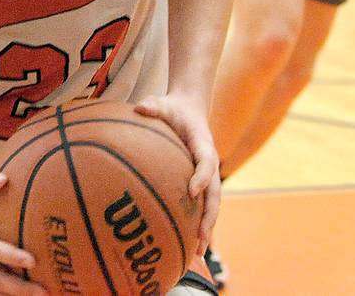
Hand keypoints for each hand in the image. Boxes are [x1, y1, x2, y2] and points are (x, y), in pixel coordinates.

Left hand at [134, 95, 219, 260]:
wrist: (190, 108)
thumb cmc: (172, 107)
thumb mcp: (162, 102)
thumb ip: (152, 105)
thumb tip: (139, 107)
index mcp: (202, 143)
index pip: (206, 161)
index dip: (201, 177)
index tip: (192, 192)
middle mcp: (208, 161)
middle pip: (215, 193)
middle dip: (209, 216)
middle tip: (201, 237)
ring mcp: (206, 174)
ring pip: (211, 205)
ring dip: (207, 228)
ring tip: (197, 253)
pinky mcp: (201, 181)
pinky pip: (202, 205)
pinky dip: (198, 224)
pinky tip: (187, 245)